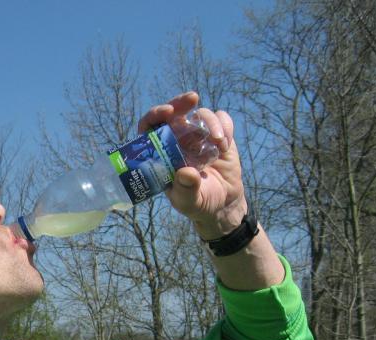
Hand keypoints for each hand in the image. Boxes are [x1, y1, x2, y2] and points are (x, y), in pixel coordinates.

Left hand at [138, 91, 246, 239]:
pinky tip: (224, 145)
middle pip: (174, 112)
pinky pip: (221, 119)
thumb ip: (186, 189)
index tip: (167, 111)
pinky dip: (224, 126)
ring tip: (218, 143)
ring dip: (210, 123)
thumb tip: (186, 173)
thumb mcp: (188, 201)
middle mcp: (177, 140)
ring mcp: (198, 135)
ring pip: (200, 114)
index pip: (150, 128)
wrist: (222, 204)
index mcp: (161, 153)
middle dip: (180, 102)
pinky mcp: (219, 134)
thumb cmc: (197, 203)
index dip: (154, 116)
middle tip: (191, 99)